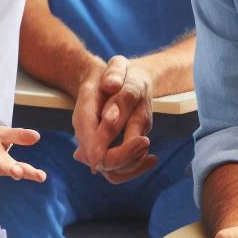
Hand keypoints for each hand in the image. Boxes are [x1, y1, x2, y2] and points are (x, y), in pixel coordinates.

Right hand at [72, 55, 156, 181]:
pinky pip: (117, 171)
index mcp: (85, 109)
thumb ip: (113, 74)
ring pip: (109, 170)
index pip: (89, 134)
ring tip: (150, 154)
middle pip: (100, 158)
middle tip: (146, 141)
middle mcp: (87, 131)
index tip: (142, 140)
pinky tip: (152, 158)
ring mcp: (95, 144)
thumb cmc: (114, 75)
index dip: (111, 145)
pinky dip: (135, 168)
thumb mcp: (117, 66)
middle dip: (125, 155)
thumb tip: (112, 87)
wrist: (104, 84)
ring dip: (132, 165)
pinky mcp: (106, 152)